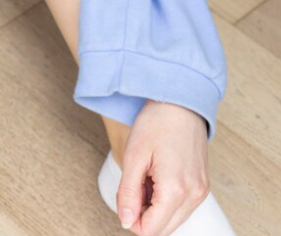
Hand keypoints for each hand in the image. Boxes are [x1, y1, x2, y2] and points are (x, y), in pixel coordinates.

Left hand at [117, 100, 210, 235]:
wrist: (180, 104)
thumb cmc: (157, 124)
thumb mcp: (134, 157)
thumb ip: (128, 193)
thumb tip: (126, 220)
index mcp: (176, 189)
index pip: (152, 229)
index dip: (131, 220)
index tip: (124, 199)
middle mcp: (194, 195)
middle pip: (164, 228)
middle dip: (143, 215)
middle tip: (132, 186)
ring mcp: (201, 191)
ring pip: (173, 219)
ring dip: (154, 208)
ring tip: (145, 179)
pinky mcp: (202, 185)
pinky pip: (182, 206)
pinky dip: (165, 200)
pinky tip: (156, 178)